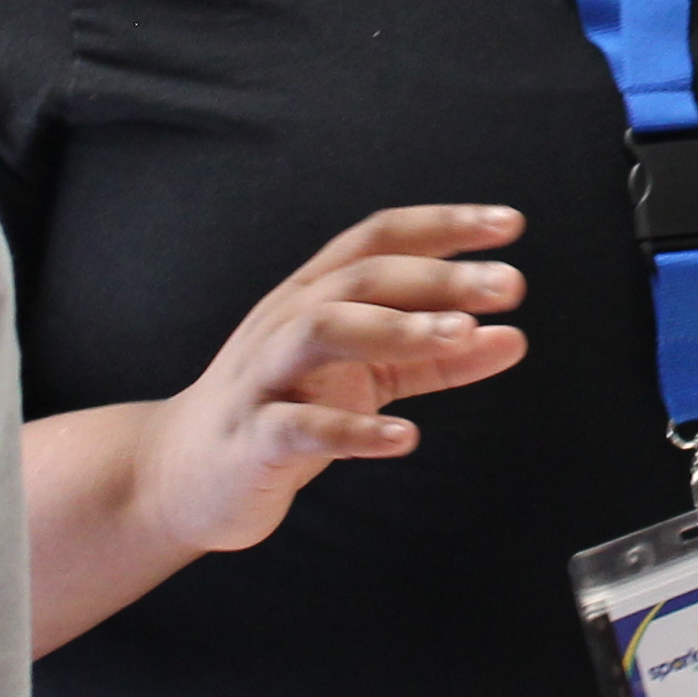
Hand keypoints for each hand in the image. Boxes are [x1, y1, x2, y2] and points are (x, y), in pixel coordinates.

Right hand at [140, 204, 530, 554]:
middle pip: (362, 277)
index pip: (380, 239)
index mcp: (315, 294)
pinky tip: (403, 436)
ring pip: (323, 330)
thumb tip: (513, 335)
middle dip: (439, 277)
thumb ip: (437, 358)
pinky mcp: (253, 437)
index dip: (443, 225)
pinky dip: (353, 429)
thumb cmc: (285, 407)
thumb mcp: (367, 374)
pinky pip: (300, 426)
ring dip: (396, 328)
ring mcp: (264, 375)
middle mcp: (287, 321)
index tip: (508, 224)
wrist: (184, 472)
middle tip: (509, 284)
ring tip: (459, 335)